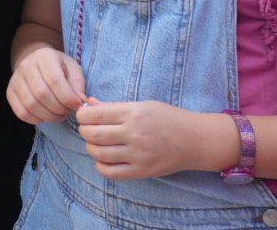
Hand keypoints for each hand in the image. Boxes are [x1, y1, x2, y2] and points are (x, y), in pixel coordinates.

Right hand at [8, 46, 86, 123]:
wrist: (35, 62)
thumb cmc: (58, 67)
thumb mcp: (73, 69)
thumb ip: (78, 84)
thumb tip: (79, 101)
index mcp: (44, 56)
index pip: (54, 81)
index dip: (68, 98)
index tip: (77, 105)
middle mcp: (26, 66)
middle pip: (42, 94)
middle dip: (59, 109)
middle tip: (68, 111)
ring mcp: (15, 79)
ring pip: (31, 105)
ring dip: (49, 116)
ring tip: (59, 114)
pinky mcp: (10, 93)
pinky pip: (22, 113)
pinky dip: (36, 119)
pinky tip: (45, 115)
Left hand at [76, 97, 231, 179]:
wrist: (194, 140)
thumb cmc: (167, 118)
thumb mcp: (141, 105)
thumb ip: (113, 106)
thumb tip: (87, 104)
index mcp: (133, 112)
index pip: (94, 115)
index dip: (82, 115)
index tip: (83, 116)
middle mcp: (134, 133)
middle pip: (93, 134)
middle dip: (84, 131)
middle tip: (87, 129)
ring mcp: (138, 154)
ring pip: (98, 153)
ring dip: (91, 148)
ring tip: (95, 143)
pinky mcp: (142, 171)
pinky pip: (111, 172)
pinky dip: (101, 166)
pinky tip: (104, 159)